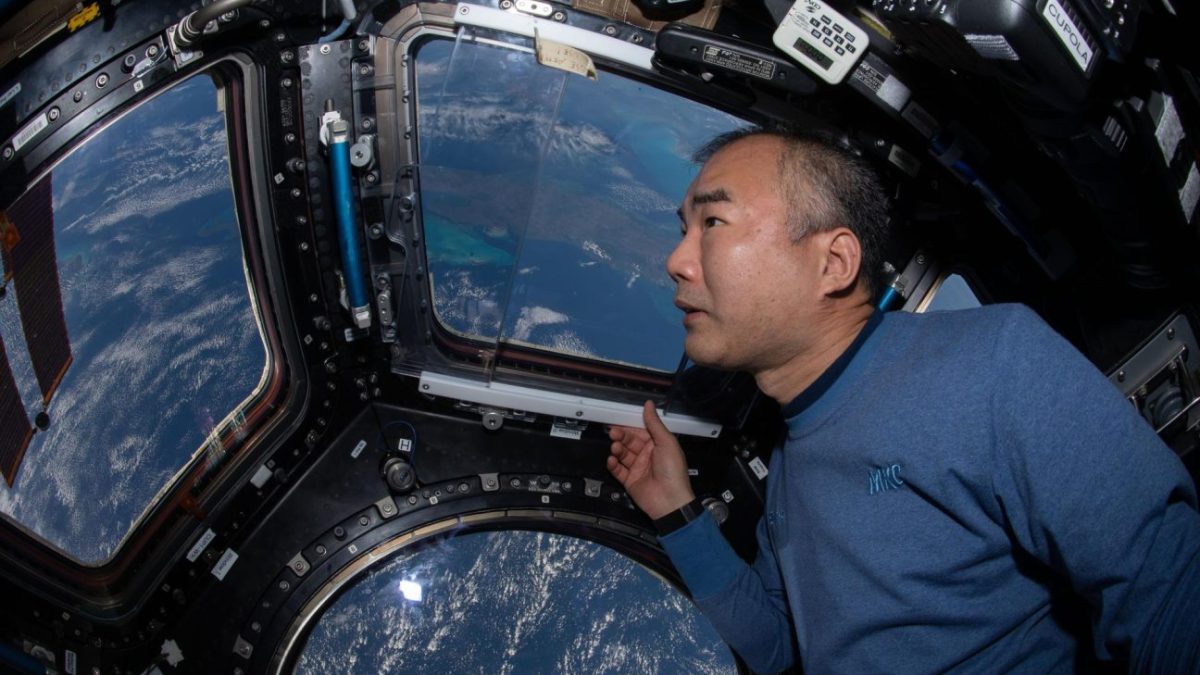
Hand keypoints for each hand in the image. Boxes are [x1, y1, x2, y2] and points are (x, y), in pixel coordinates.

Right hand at [607, 401, 694, 519]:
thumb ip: (654, 423)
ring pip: (622, 454)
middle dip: (621, 437)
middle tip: (614, 433)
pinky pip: (618, 470)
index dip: (630, 426)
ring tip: (615, 448)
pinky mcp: (629, 481)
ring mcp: (638, 468)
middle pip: (629, 442)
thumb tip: (649, 404)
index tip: (619, 420)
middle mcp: (647, 455)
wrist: (669, 500)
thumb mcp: (666, 442)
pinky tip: (612, 460)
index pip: (641, 431)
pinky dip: (613, 464)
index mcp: (658, 445)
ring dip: (617, 449)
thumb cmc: (672, 470)